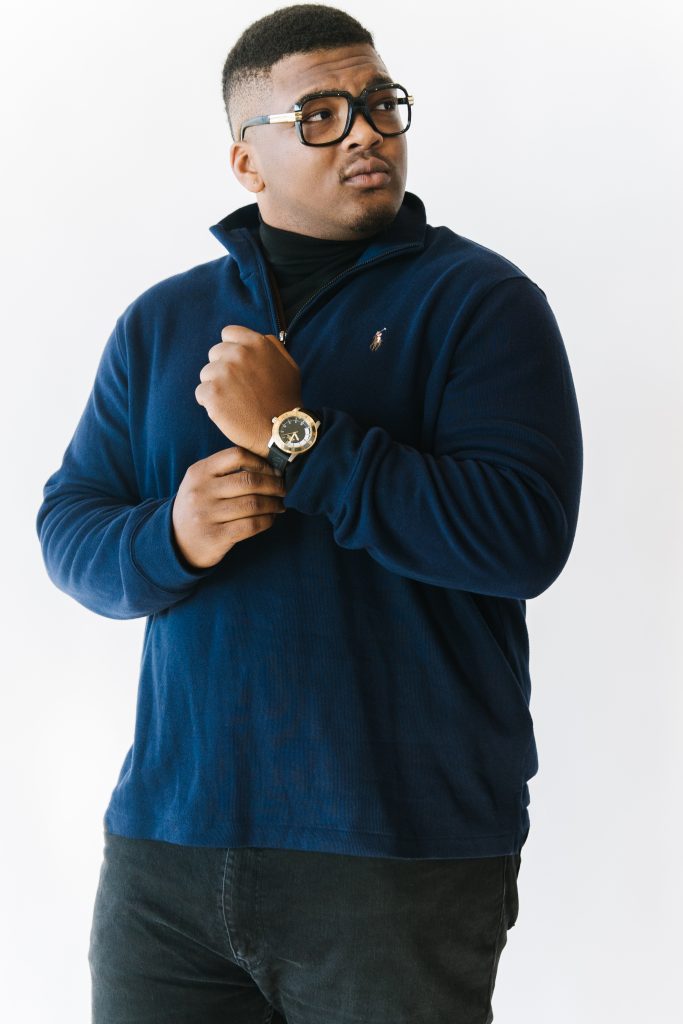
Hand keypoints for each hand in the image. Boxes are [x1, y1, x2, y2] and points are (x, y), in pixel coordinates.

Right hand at [171, 447, 286, 568]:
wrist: (175, 542)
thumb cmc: (199, 507)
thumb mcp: (201, 483)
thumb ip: (226, 471)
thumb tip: (270, 467)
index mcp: (199, 472)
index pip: (236, 455)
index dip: (261, 462)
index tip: (273, 471)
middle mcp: (201, 491)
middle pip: (249, 480)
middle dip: (274, 485)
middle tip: (283, 489)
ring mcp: (206, 515)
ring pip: (253, 503)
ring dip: (274, 504)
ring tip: (279, 505)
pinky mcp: (215, 536)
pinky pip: (251, 525)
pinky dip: (267, 521)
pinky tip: (270, 519)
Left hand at [195, 325, 301, 455]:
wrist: (281, 430)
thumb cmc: (285, 399)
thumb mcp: (288, 365)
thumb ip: (271, 346)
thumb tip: (257, 337)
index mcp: (256, 343)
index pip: (228, 333)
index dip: (231, 349)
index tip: (238, 365)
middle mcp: (238, 354)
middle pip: (214, 353)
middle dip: (223, 368)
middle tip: (238, 388)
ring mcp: (223, 373)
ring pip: (206, 374)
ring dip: (216, 386)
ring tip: (234, 401)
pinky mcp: (212, 393)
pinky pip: (200, 393)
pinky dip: (210, 403)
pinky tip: (227, 411)